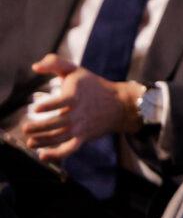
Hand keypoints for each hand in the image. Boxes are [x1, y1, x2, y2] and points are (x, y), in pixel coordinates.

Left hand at [21, 55, 138, 162]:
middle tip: (26, 128)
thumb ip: (55, 63)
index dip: (49, 105)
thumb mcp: (76, 70)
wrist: (120, 105)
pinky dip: (56, 155)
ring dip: (43, 141)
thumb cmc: (93, 85)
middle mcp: (78, 113)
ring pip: (60, 137)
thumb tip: (35, 67)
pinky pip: (69, 149)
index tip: (36, 108)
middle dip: (40, 128)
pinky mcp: (83, 137)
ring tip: (30, 141)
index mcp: (76, 95)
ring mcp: (81, 126)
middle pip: (58, 123)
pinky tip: (43, 155)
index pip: (63, 101)